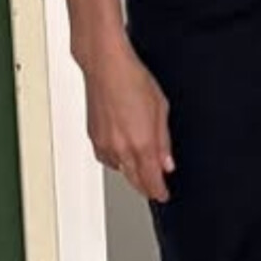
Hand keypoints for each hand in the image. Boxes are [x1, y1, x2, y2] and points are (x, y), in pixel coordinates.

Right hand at [83, 45, 174, 202]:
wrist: (105, 66)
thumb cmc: (133, 79)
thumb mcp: (160, 109)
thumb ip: (164, 141)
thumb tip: (167, 162)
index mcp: (141, 144)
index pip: (151, 182)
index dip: (159, 192)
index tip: (163, 194)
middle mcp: (121, 148)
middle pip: (134, 181)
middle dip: (146, 186)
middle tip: (155, 187)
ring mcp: (104, 144)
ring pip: (120, 171)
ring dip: (131, 173)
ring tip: (141, 169)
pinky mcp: (93, 137)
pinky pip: (106, 159)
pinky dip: (117, 161)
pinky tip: (123, 154)